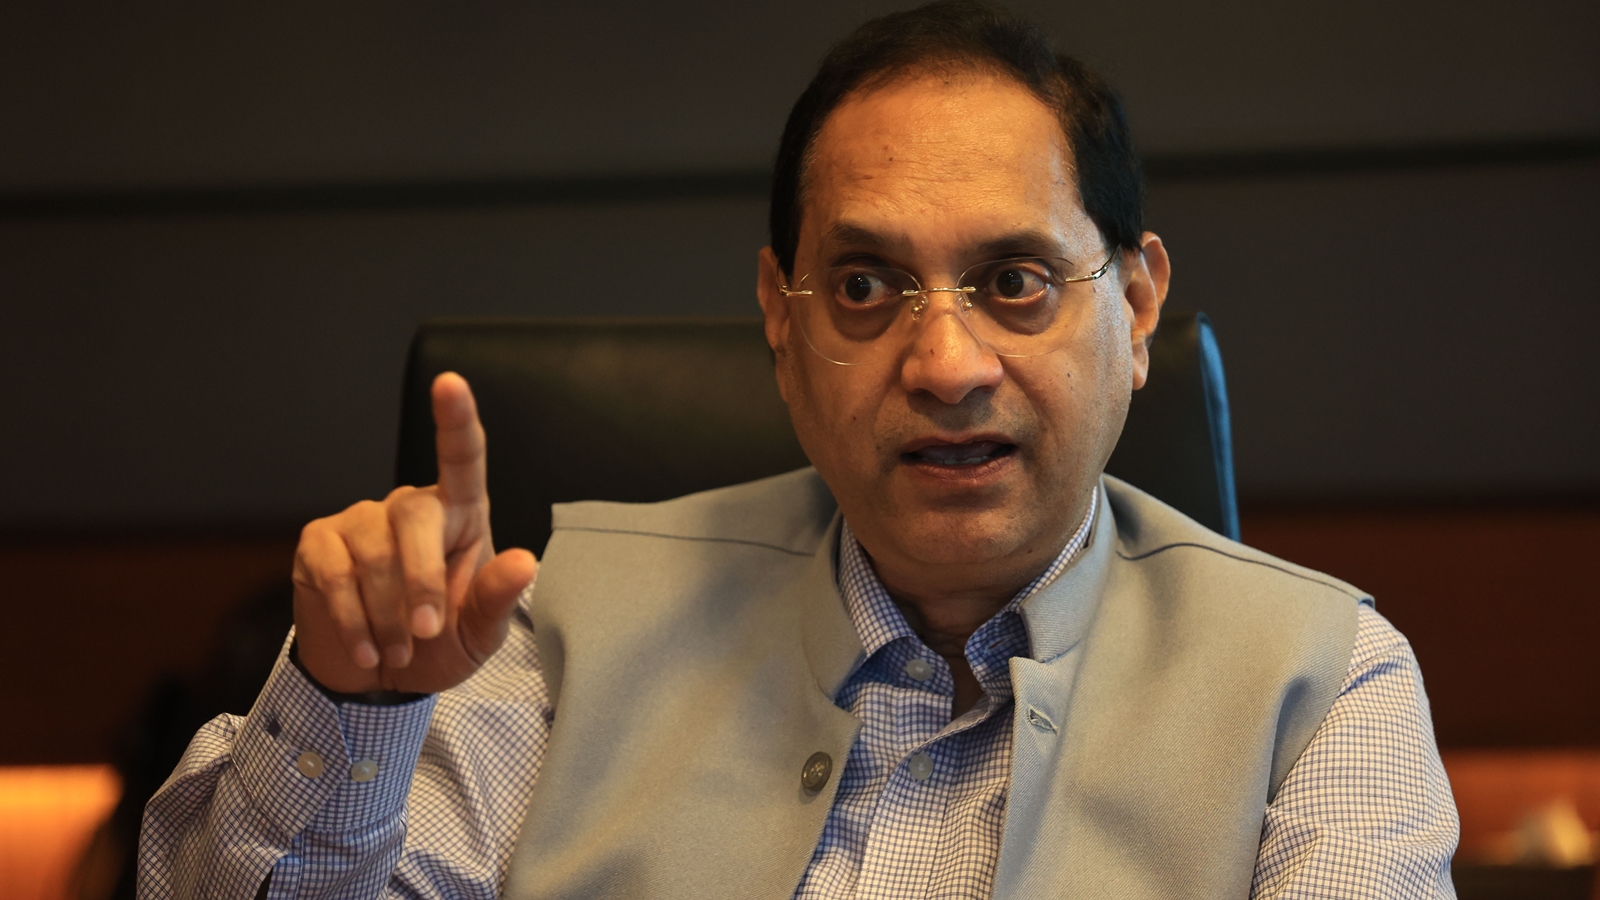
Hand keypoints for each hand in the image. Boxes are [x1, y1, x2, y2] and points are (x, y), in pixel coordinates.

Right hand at [291, 372, 537, 694]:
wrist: (378, 679)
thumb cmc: (438, 645)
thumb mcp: (478, 632)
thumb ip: (498, 599)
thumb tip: (524, 561)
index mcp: (460, 514)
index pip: (462, 457)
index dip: (455, 419)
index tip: (450, 383)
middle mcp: (409, 507)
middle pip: (414, 518)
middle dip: (421, 584)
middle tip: (425, 635)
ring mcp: (360, 521)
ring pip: (373, 556)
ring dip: (388, 616)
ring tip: (399, 651)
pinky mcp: (319, 544)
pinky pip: (335, 576)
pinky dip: (354, 621)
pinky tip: (367, 649)